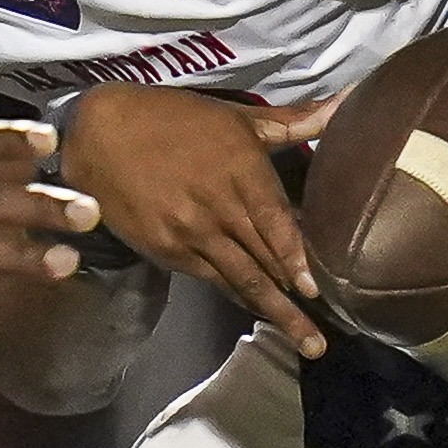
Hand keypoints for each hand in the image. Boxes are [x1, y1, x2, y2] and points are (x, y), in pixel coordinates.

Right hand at [60, 82, 338, 356]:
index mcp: (241, 166)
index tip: (316, 290)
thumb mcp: (235, 117)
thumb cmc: (173, 118)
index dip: (297, 259)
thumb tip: (348, 103)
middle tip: (320, 342)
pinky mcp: (167, 249)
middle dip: (294, 302)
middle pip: (264, 259)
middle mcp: (218, 204)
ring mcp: (190, 231)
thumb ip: (293, 121)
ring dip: (273, 312)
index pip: (277, 223)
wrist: (100, 133)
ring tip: (305, 344)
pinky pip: (210, 278)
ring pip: (240, 278)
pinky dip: (236, 294)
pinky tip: (256, 310)